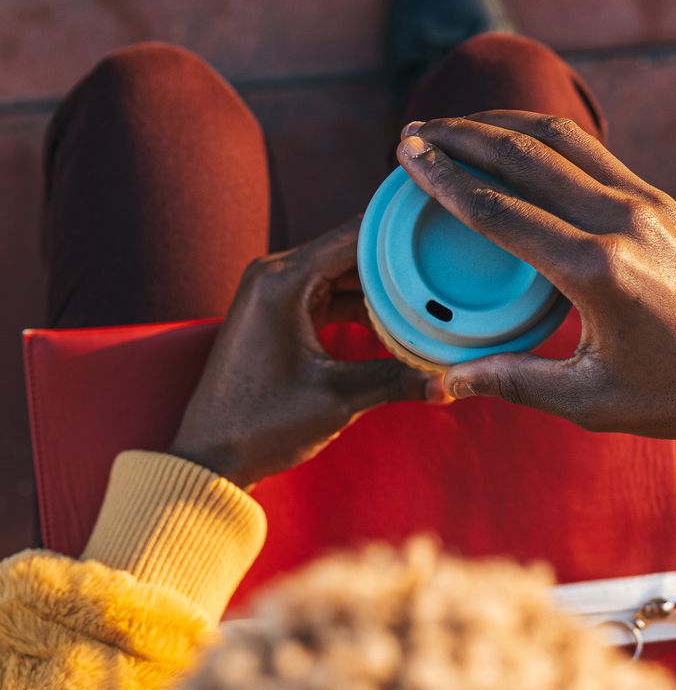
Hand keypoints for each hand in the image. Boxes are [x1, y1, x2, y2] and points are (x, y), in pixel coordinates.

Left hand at [170, 218, 437, 487]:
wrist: (211, 455)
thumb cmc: (263, 424)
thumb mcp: (339, 399)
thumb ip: (396, 382)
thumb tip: (450, 384)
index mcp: (284, 281)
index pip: (357, 236)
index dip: (402, 235)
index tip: (443, 235)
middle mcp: (275, 274)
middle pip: (352, 251)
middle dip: (399, 264)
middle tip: (448, 270)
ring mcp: (273, 292)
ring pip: (343, 273)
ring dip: (383, 288)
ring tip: (430, 299)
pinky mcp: (277, 313)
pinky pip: (329, 295)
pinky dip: (361, 306)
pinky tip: (396, 322)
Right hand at [395, 113, 675, 442]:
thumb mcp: (590, 401)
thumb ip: (516, 381)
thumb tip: (451, 380)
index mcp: (598, 271)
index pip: (502, 211)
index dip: (446, 181)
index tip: (408, 158)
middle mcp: (623, 223)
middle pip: (525, 158)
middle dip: (463, 138)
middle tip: (415, 133)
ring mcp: (649, 206)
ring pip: (563, 143)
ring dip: (504, 129)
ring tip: (458, 129)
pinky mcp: (665, 205)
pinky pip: (595, 158)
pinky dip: (549, 145)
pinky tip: (523, 149)